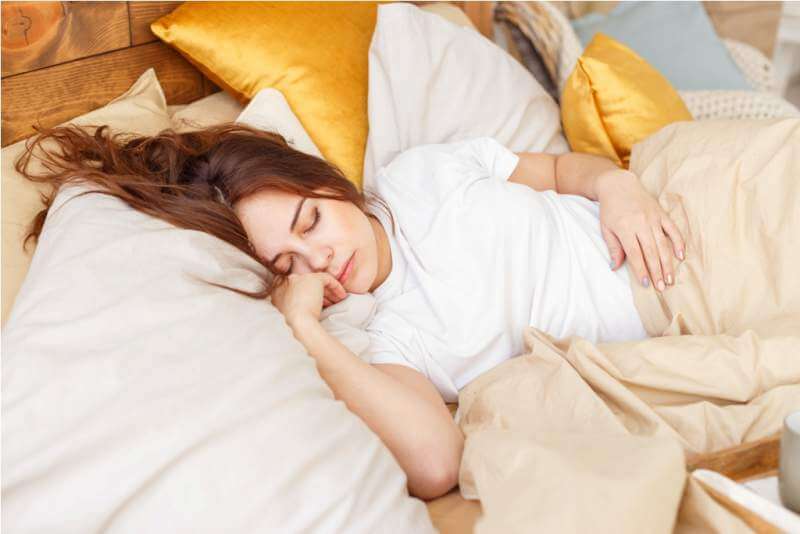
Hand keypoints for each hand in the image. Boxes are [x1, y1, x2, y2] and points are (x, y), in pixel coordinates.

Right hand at [270, 272, 347, 325]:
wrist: (299, 322)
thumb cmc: (295, 324)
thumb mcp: (288, 315)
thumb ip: (291, 306)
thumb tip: (304, 306)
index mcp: (278, 290)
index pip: (297, 288)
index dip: (308, 296)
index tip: (317, 304)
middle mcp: (289, 281)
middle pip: (308, 285)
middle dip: (319, 294)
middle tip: (329, 304)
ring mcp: (301, 278)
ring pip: (318, 283)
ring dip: (329, 292)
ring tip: (337, 302)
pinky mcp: (313, 278)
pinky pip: (327, 279)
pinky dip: (336, 287)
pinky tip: (342, 296)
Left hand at [595, 169, 684, 290]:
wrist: (619, 185)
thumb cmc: (610, 209)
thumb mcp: (606, 228)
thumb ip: (613, 247)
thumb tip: (615, 267)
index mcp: (625, 228)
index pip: (635, 254)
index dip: (641, 270)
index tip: (646, 284)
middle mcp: (641, 224)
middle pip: (651, 252)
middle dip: (657, 271)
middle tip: (662, 287)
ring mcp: (653, 218)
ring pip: (663, 244)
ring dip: (668, 263)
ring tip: (671, 278)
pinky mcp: (661, 213)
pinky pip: (672, 229)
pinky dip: (678, 242)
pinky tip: (681, 256)